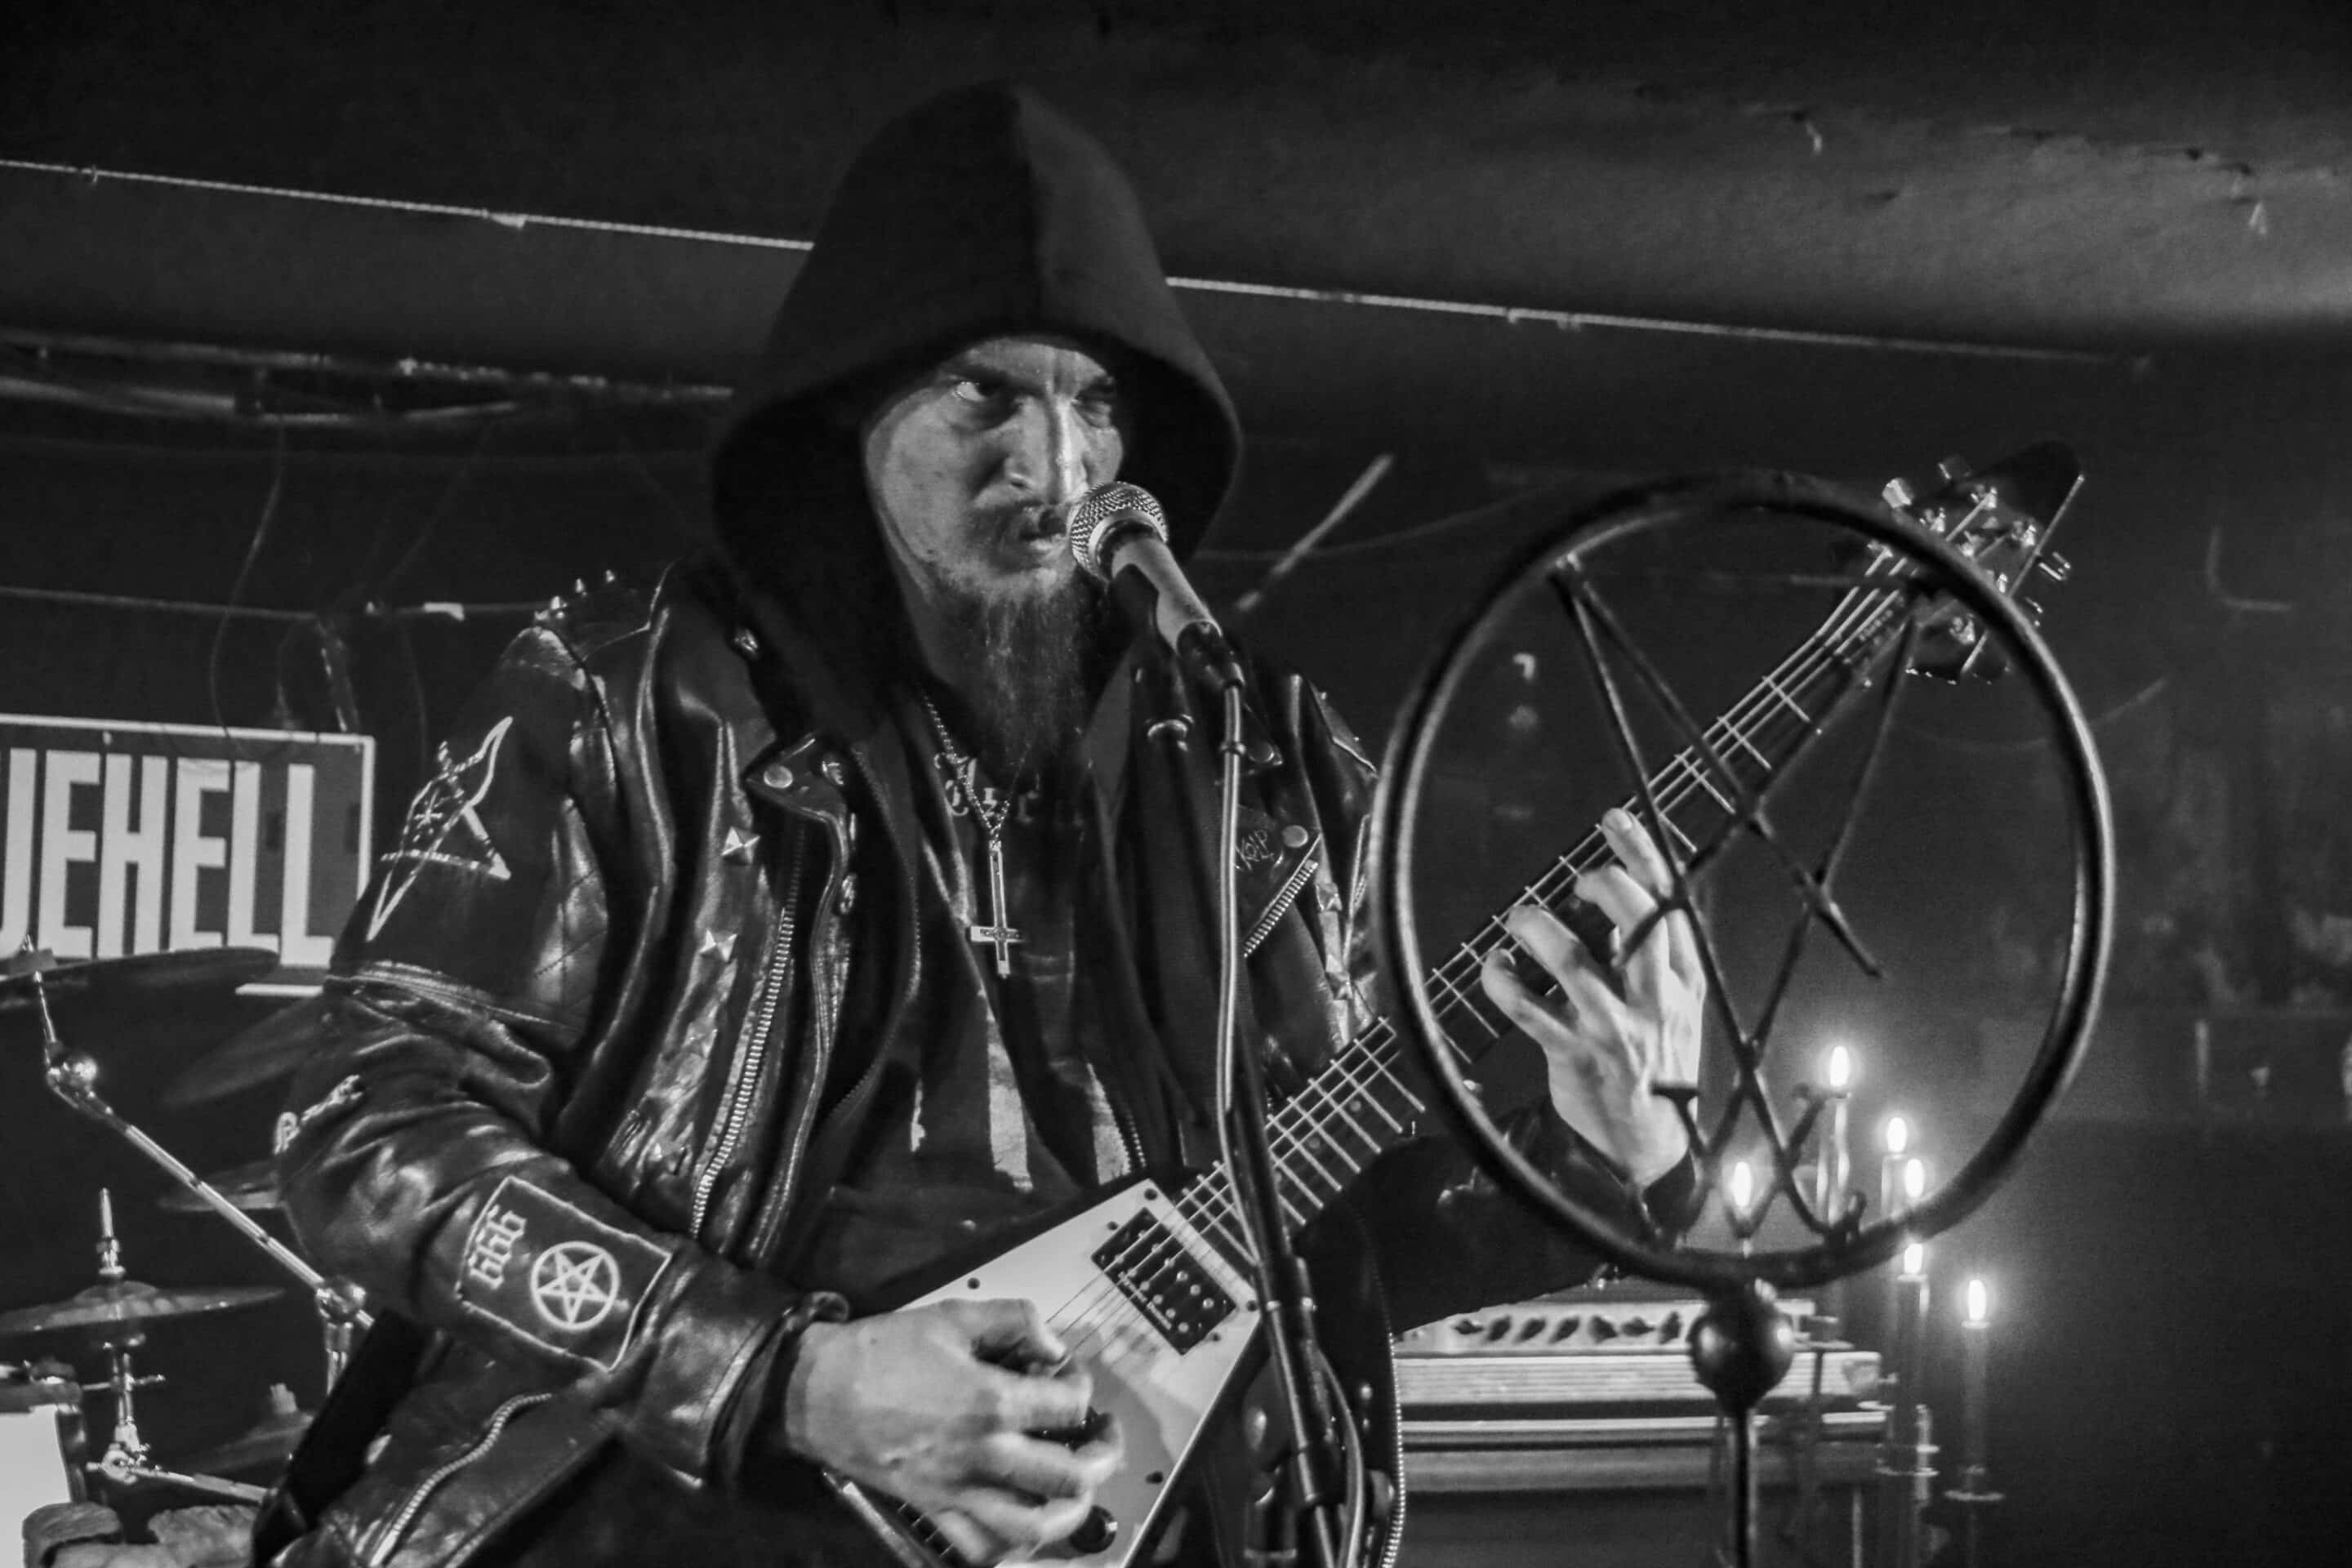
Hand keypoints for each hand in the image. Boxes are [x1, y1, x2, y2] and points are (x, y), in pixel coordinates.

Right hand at [783, 1298, 1122, 1563]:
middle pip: (1071, 1475)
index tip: (1068, 1373)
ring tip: (1079, 1490)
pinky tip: (1023, 1523)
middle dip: (1101, 1455)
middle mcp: (984, 1455)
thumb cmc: (880, 1352)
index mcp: (993, 1403)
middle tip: (1101, 1436)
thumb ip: (1014, 1319)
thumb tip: (1053, 1343)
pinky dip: (1009, 1545)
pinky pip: (980, 1547)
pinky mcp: (934, 1509)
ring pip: (1035, 1527)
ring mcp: (959, 1490)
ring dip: (1069, 1512)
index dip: (1081, 1384)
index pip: (1070, 1405)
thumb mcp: (953, 1316)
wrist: (818, 1391)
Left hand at [1480, 807, 1702, 1185]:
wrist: (1647, 1145)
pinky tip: (1494, 966)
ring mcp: (1615, 1029)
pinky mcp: (1574, 1055)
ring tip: (1522, 919)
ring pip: (1577, 965)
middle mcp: (1656, 1000)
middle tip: (1578, 879)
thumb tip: (1613, 894)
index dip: (1643, 856)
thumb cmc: (1654, 1061)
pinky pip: (1530, 1011)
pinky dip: (1503, 982)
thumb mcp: (1674, 1006)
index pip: (1670, 905)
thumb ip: (1649, 956)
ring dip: (1541, 932)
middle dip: (1608, 887)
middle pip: (1640, 925)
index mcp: (1684, 981)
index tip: (1616, 818)